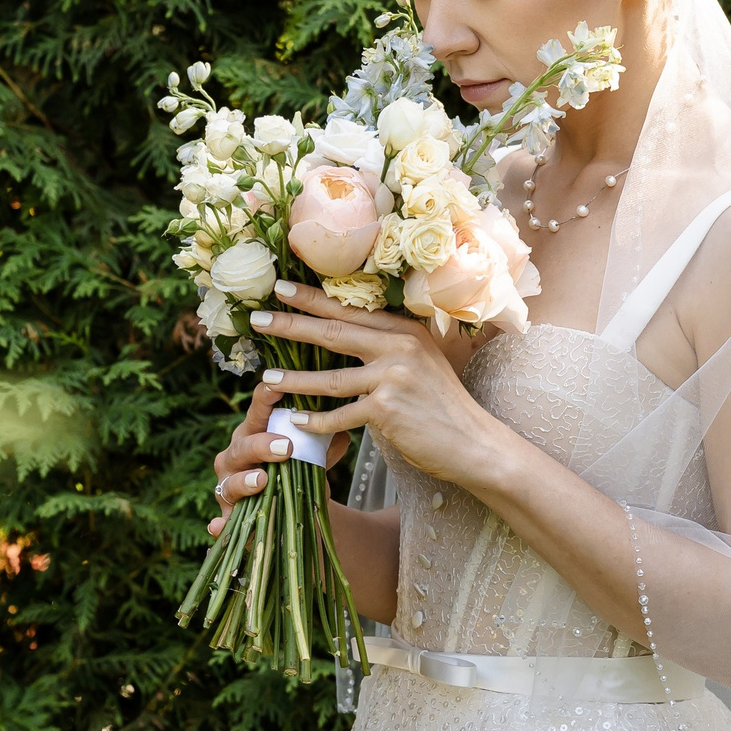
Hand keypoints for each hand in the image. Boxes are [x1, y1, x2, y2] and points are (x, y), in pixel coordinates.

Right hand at [208, 382, 351, 537]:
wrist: (289, 512)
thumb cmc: (296, 472)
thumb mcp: (313, 458)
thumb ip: (324, 445)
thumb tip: (341, 433)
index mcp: (254, 433)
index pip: (257, 411)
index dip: (264, 398)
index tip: (276, 386)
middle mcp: (236, 456)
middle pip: (242, 446)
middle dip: (261, 445)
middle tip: (286, 447)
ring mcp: (228, 486)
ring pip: (229, 482)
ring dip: (244, 481)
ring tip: (261, 480)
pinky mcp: (228, 516)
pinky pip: (220, 521)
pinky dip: (219, 524)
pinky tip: (218, 525)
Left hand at [247, 280, 507, 486]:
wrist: (473, 442)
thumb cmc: (442, 407)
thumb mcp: (421, 364)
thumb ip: (388, 350)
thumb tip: (345, 339)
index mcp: (404, 330)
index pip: (350, 310)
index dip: (312, 299)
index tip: (281, 288)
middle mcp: (398, 347)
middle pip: (333, 333)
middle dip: (290, 325)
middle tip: (257, 319)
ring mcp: (393, 377)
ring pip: (330, 378)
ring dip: (294, 379)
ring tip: (266, 379)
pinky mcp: (387, 409)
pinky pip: (341, 415)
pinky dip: (317, 421)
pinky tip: (296, 420)